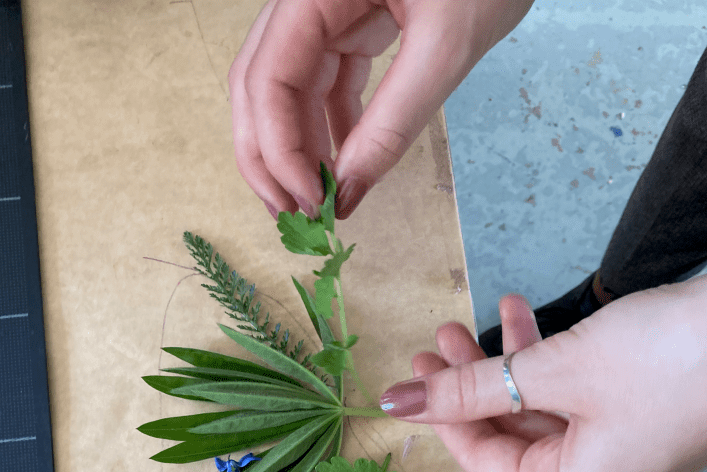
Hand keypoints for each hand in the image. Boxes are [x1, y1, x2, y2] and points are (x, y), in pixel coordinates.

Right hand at [228, 0, 534, 219]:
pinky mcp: (352, 23)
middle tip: (293, 216)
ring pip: (287, 89)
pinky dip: (328, 130)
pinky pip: (324, 84)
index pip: (267, 77)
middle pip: (259, 86)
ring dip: (296, 149)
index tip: (311, 201)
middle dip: (269, 156)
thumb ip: (395, 120)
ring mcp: (327, 10)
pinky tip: (340, 169)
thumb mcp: (447, 45)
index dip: (279, 148)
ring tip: (315, 203)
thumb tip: (350, 191)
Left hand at [379, 266, 706, 471]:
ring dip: (505, 365)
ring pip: (539, 411)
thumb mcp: (555, 371)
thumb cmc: (670, 361)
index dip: (442, 416)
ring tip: (475, 320)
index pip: (483, 462)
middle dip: (470, 384)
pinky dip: (546, 361)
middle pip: (509, 436)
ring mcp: (619, 454)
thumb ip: (472, 389)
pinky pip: (573, 399)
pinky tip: (521, 318)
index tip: (414, 377)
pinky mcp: (638, 419)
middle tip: (437, 343)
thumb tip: (401, 402)